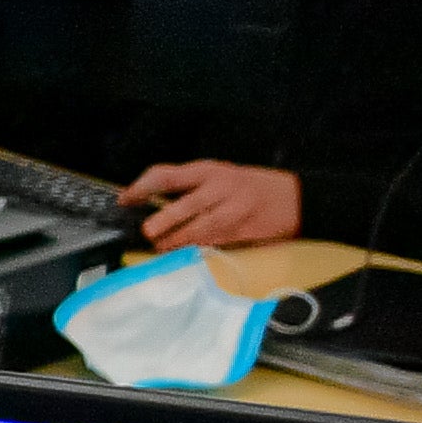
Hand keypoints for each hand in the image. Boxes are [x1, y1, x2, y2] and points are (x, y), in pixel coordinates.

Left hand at [121, 159, 302, 249]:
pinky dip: (194, 248)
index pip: (167, 175)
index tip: (125, 199)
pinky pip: (212, 242)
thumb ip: (190, 186)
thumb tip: (150, 202)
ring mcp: (232, 211)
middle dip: (162, 221)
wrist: (296, 199)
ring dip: (175, 240)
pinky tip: (182, 252)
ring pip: (197, 228)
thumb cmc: (251, 186)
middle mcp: (219, 187)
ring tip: (160, 246)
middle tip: (147, 231)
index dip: (142, 187)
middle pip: (183, 205)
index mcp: (209, 170)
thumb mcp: (221, 175)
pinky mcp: (241, 232)